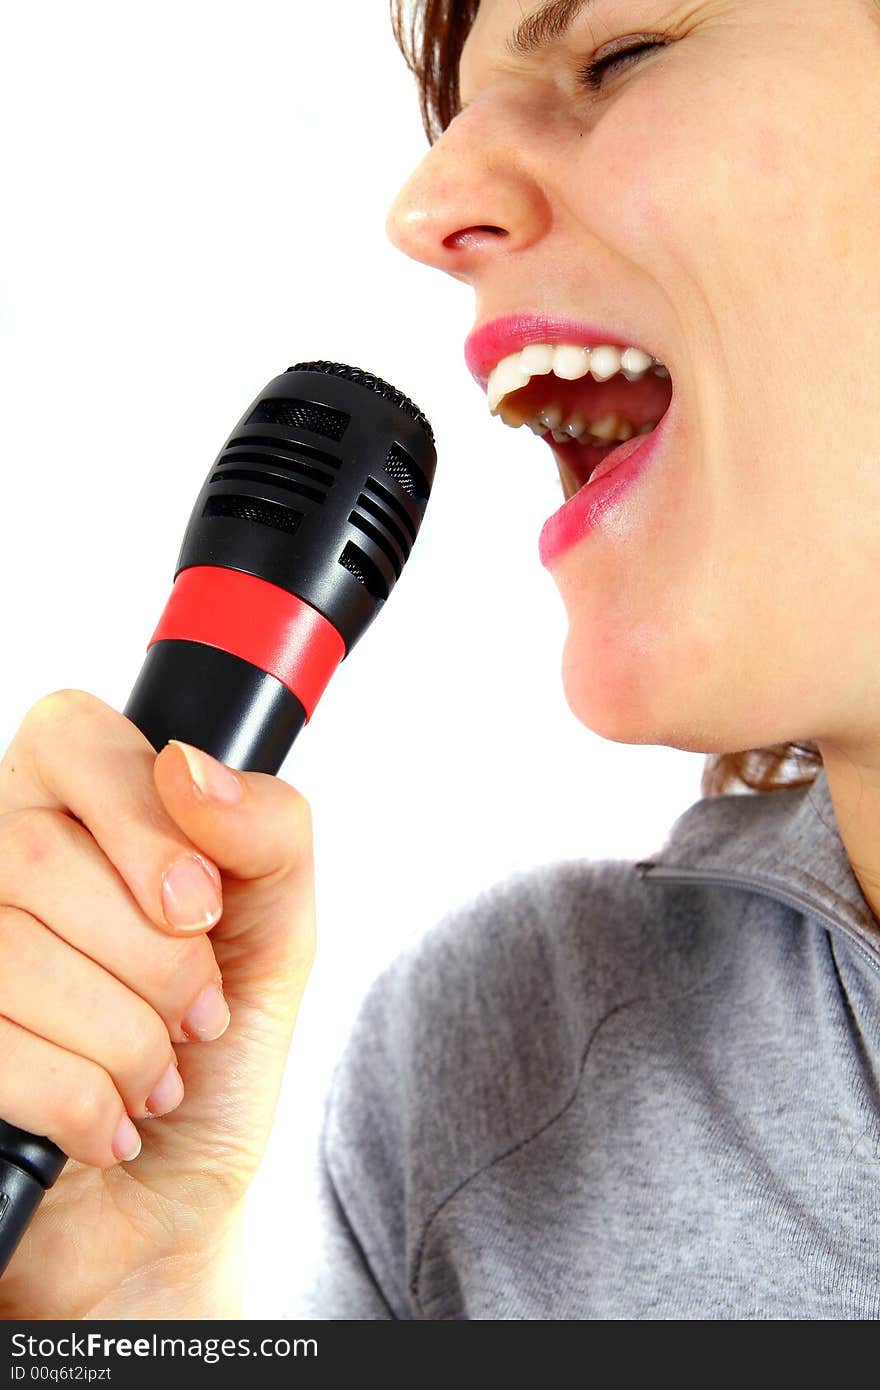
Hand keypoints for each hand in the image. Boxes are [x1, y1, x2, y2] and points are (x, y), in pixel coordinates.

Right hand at [0, 689, 315, 1318]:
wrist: (170, 1208)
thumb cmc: (215, 1061)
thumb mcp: (277, 935)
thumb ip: (268, 833)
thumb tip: (190, 768)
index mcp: (75, 810)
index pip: (73, 735)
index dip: (143, 823)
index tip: (200, 906)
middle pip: (40, 854)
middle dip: (157, 959)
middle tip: (197, 1015)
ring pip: (15, 949)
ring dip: (126, 1038)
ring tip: (156, 1073)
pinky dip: (83, 1100)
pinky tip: (109, 1121)